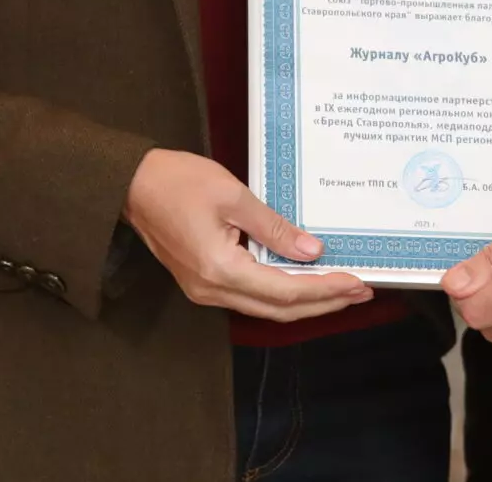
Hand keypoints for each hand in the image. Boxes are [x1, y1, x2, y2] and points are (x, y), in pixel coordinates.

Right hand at [122, 148, 373, 320]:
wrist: (130, 185)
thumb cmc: (177, 181)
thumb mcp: (234, 195)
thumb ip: (274, 227)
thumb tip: (312, 252)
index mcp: (221, 270)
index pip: (286, 292)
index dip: (325, 290)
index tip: (357, 283)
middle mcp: (212, 290)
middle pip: (279, 310)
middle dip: (323, 303)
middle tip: (361, 291)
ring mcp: (204, 290)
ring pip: (265, 307)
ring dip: (304, 301)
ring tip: (340, 288)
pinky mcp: (203, 281)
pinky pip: (250, 296)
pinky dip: (281, 293)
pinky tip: (302, 280)